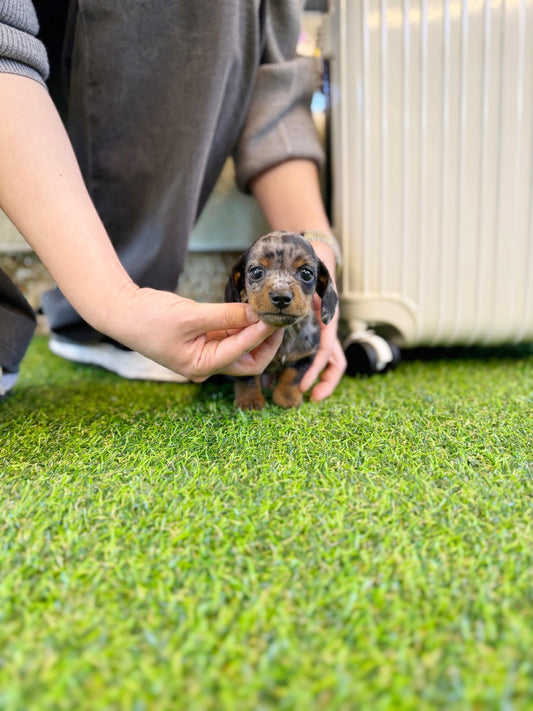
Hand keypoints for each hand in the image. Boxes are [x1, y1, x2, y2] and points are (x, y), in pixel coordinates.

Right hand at [107, 284, 282, 381]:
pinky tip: (252, 309)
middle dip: (267, 343)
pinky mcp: (205, 338)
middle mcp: (207, 364)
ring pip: (242, 347)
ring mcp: (206, 352)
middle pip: (249, 361)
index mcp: (201, 366)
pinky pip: (231, 334)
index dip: (261, 334)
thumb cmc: (150, 318)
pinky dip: (243, 324)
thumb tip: (256, 313)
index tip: (274, 316)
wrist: (124, 312)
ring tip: (269, 312)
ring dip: (256, 331)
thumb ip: (225, 315)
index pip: (242, 354)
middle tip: (278, 320)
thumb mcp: (190, 315)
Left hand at [298, 241, 346, 401]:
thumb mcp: (301, 279)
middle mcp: (329, 325)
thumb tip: (261, 307)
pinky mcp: (319, 328)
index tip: (306, 387)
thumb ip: (286, 293)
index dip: (317, 370)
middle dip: (325, 381)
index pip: (326, 348)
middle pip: (335, 359)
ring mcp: (325, 328)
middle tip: (311, 397)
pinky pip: (321, 351)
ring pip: (330, 358)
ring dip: (322, 377)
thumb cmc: (307, 266)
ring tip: (308, 394)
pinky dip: (314, 365)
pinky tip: (298, 374)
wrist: (316, 254)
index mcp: (327, 315)